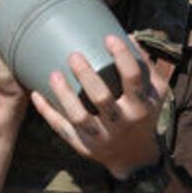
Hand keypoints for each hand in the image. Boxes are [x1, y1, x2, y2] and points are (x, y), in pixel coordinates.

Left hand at [31, 35, 169, 178]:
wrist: (135, 158)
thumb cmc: (143, 115)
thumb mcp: (155, 94)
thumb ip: (143, 66)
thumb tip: (126, 34)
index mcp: (141, 107)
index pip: (133, 79)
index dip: (122, 57)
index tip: (108, 37)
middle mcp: (121, 123)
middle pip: (102, 98)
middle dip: (87, 76)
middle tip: (74, 55)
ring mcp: (101, 136)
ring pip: (79, 117)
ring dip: (64, 95)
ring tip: (53, 74)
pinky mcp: (83, 145)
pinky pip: (61, 128)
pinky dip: (47, 112)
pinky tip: (36, 93)